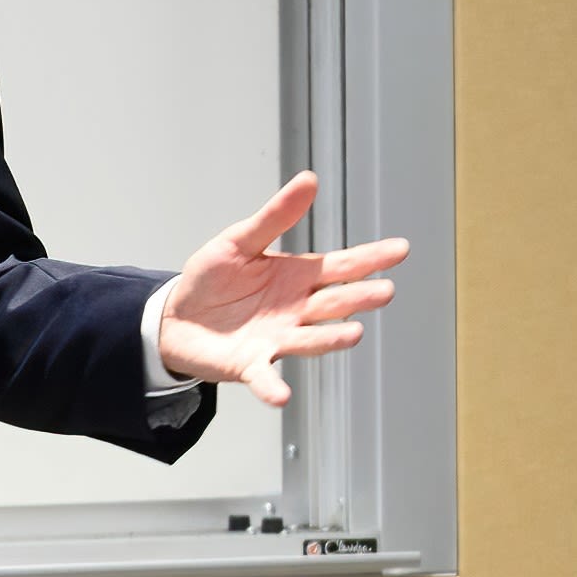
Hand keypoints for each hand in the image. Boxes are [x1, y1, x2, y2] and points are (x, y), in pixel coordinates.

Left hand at [155, 174, 407, 408]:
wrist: (177, 318)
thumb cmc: (213, 280)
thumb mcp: (240, 240)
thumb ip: (275, 216)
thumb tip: (308, 180)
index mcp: (299, 278)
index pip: (342, 267)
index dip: (371, 259)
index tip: (400, 250)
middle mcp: (297, 311)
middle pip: (334, 303)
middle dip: (359, 298)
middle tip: (384, 291)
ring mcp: (278, 339)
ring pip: (311, 340)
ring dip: (331, 339)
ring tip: (354, 334)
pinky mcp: (250, 364)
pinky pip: (264, 377)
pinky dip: (272, 387)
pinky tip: (281, 395)